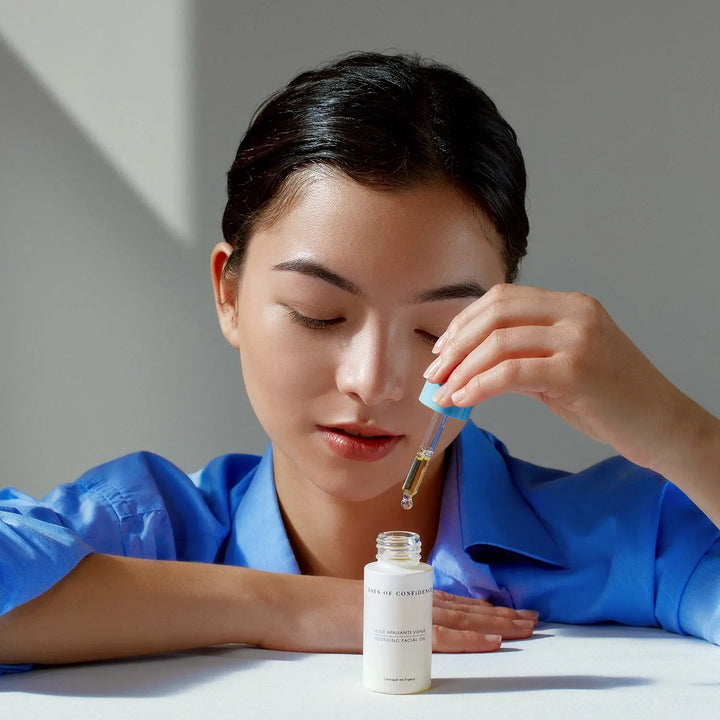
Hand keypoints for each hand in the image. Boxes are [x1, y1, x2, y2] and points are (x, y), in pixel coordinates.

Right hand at [260, 576, 536, 653]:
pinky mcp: (390, 627)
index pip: (446, 600)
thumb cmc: (308, 611)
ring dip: (494, 623)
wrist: (283, 605)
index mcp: (394, 594)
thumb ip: (374, 619)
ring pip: (458, 616)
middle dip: (498, 613)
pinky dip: (468, 638)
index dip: (478, 607)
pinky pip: (437, 635)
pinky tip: (492, 641)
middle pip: (460, 605)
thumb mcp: (348, 613)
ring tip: (525, 628)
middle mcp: (402, 596)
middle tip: (531, 618)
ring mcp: (397, 609)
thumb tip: (389, 634)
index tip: (504, 612)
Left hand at [424, 283, 693, 470]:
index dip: (464, 321)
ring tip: (442, 393)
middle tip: (433, 372)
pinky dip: (479, 385)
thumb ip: (523, 356)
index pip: (502, 299)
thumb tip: (468, 366)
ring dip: (461, 369)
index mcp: (570, 305)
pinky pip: (511, 373)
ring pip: (498, 343)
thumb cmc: (612, 400)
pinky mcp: (576, 371)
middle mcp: (574, 313)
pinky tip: (463, 400)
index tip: (441, 348)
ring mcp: (577, 339)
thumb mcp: (562, 367)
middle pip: (494, 314)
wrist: (663, 427)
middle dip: (455, 344)